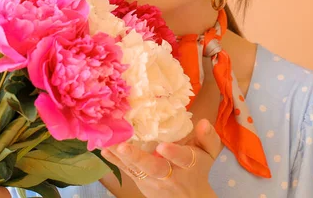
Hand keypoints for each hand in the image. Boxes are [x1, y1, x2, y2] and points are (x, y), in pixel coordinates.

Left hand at [101, 118, 221, 197]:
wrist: (190, 197)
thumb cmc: (198, 168)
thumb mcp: (208, 153)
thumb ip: (207, 137)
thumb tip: (203, 122)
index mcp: (188, 163)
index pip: (182, 158)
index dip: (173, 153)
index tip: (162, 146)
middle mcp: (169, 175)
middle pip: (154, 168)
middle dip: (138, 158)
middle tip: (123, 147)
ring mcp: (153, 181)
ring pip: (136, 170)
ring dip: (120, 156)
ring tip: (107, 143)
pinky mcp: (141, 182)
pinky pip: (127, 171)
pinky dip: (115, 161)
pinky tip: (104, 150)